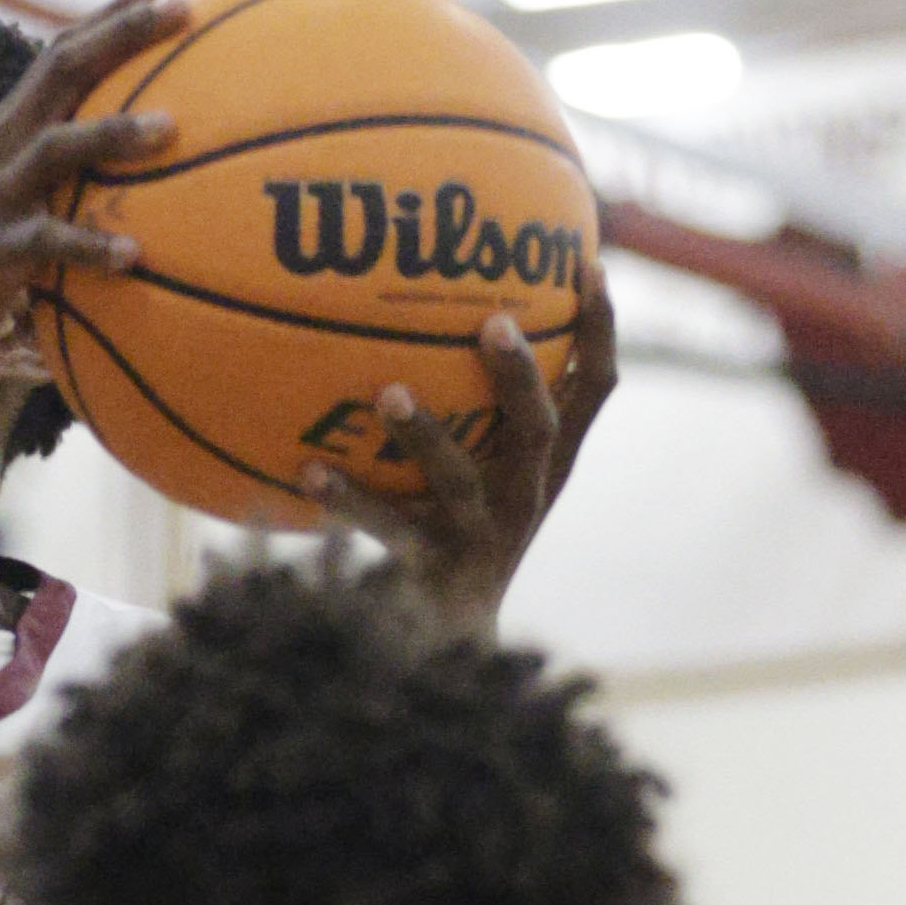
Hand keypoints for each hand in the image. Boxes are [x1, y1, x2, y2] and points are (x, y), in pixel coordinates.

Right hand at [0, 0, 185, 409]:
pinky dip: (90, 246)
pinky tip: (133, 256)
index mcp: (8, 135)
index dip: (113, 15)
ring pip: (55, 148)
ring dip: (113, 132)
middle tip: (183, 7)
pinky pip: (46, 244)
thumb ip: (64, 193)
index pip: (63, 55)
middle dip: (122, 32)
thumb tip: (144, 194)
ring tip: (170, 128)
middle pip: (62, 70)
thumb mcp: (12, 218)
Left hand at [298, 272, 620, 634]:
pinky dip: (347, 499)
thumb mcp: (490, 466)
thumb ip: (484, 400)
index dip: (598, 331)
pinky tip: (307, 470)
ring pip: (460, 480)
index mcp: (549, 462)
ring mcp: (481, 533)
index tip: (589, 264)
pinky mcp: (432, 567)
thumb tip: (435, 301)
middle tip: (492, 323)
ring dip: (426, 434)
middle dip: (518, 375)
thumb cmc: (463, 529)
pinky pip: (385, 527)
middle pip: (537, 428)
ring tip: (389, 393)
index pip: (595, 390)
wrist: (452, 640)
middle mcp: (526, 494)